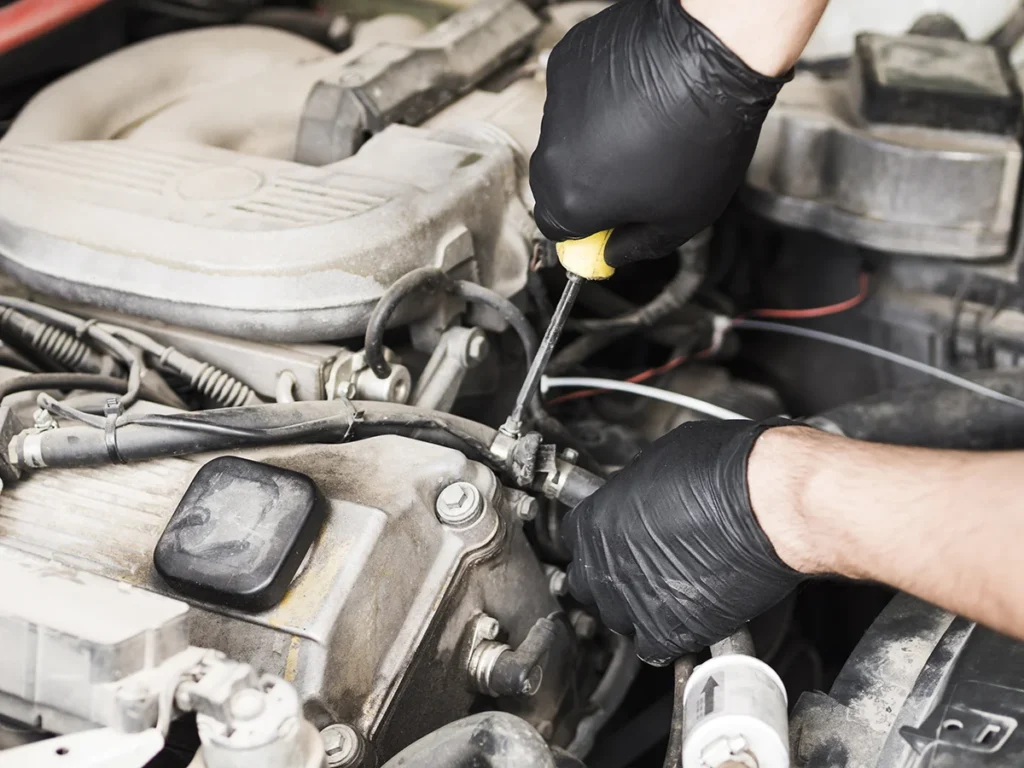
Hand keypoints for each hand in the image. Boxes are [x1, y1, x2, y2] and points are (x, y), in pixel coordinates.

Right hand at [531, 0, 789, 265]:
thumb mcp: (682, 220)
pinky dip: (597, 102)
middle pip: (553, 185)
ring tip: (643, 129)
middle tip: (631, 178)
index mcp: (572, 200)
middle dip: (586, 186)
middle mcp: (551, 154)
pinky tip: (635, 98)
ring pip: (564, 138)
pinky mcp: (566, 65)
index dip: (582, 232)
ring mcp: (556, 105)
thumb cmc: (702, 137)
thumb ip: (637, 247)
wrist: (712, 56)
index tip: (605, 226)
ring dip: (591, 141)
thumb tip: (613, 253)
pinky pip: (574, 96)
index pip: (554, 230)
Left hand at [561, 420, 802, 664]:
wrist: (766, 504)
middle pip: (587, 583)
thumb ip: (637, 489)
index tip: (613, 540)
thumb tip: (641, 496)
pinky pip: (651, 647)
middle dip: (608, 576)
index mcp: (597, 520)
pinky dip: (664, 638)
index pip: (575, 539)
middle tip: (636, 567)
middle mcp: (607, 564)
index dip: (598, 539)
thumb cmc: (724, 472)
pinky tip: (679, 620)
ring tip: (664, 592)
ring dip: (634, 608)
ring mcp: (635, 601)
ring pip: (616, 618)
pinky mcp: (670, 631)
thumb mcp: (660, 460)